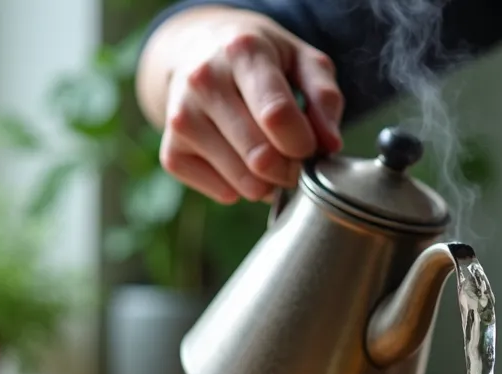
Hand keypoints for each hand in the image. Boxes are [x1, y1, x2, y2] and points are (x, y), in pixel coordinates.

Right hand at [159, 12, 343, 203]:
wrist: (197, 51)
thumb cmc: (260, 60)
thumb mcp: (302, 60)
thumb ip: (324, 97)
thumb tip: (330, 144)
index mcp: (242, 51)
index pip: (276, 114)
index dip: (304, 143)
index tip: (311, 146)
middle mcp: (203, 81)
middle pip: (260, 155)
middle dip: (291, 169)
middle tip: (296, 160)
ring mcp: (180, 118)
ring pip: (243, 181)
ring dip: (269, 183)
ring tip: (271, 158)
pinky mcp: (171, 152)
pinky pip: (223, 193)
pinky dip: (242, 189)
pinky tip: (242, 161)